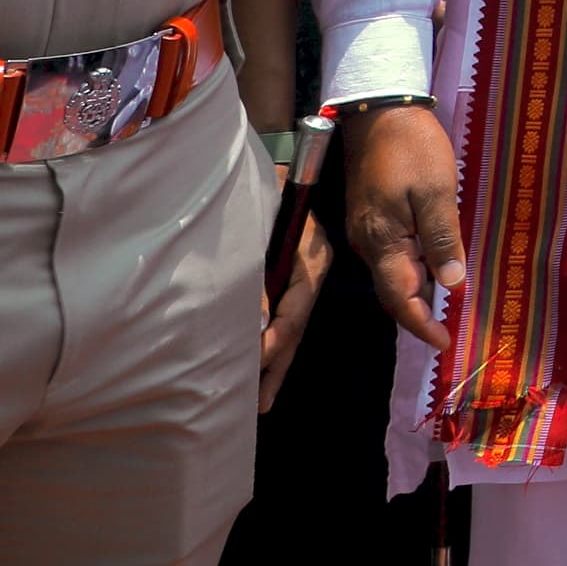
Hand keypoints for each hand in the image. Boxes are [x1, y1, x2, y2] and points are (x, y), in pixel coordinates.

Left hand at [260, 204, 333, 411]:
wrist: (284, 160)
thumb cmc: (267, 184)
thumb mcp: (264, 219)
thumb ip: (258, 269)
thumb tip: (256, 321)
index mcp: (313, 258)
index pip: (297, 308)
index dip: (276, 338)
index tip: (255, 361)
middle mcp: (309, 272)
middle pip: (295, 327)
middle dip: (276, 366)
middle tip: (259, 405)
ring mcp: (298, 277)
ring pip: (287, 327)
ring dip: (271, 364)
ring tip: (256, 403)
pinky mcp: (283, 278)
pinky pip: (277, 318)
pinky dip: (265, 344)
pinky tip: (252, 369)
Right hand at [335, 100, 467, 353]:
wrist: (377, 110)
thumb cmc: (411, 148)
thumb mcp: (436, 190)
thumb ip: (443, 238)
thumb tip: (451, 284)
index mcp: (382, 241)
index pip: (400, 297)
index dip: (421, 323)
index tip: (444, 342)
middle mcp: (368, 242)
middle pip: (393, 289)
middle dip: (419, 312)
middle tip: (448, 328)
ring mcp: (366, 229)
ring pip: (392, 272)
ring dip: (417, 289)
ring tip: (447, 301)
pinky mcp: (370, 216)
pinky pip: (391, 253)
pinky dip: (412, 265)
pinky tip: (433, 263)